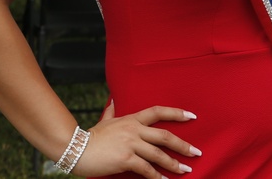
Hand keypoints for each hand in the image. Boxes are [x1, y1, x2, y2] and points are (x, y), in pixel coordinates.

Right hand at [71, 105, 200, 177]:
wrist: (74, 147)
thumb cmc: (90, 136)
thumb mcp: (105, 120)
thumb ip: (113, 111)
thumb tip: (115, 100)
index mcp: (132, 119)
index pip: (159, 111)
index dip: (177, 113)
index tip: (192, 116)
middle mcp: (135, 130)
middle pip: (165, 136)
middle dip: (183, 145)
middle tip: (196, 152)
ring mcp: (131, 144)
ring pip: (158, 154)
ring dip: (174, 163)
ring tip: (186, 169)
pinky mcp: (125, 159)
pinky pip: (146, 169)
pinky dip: (157, 176)